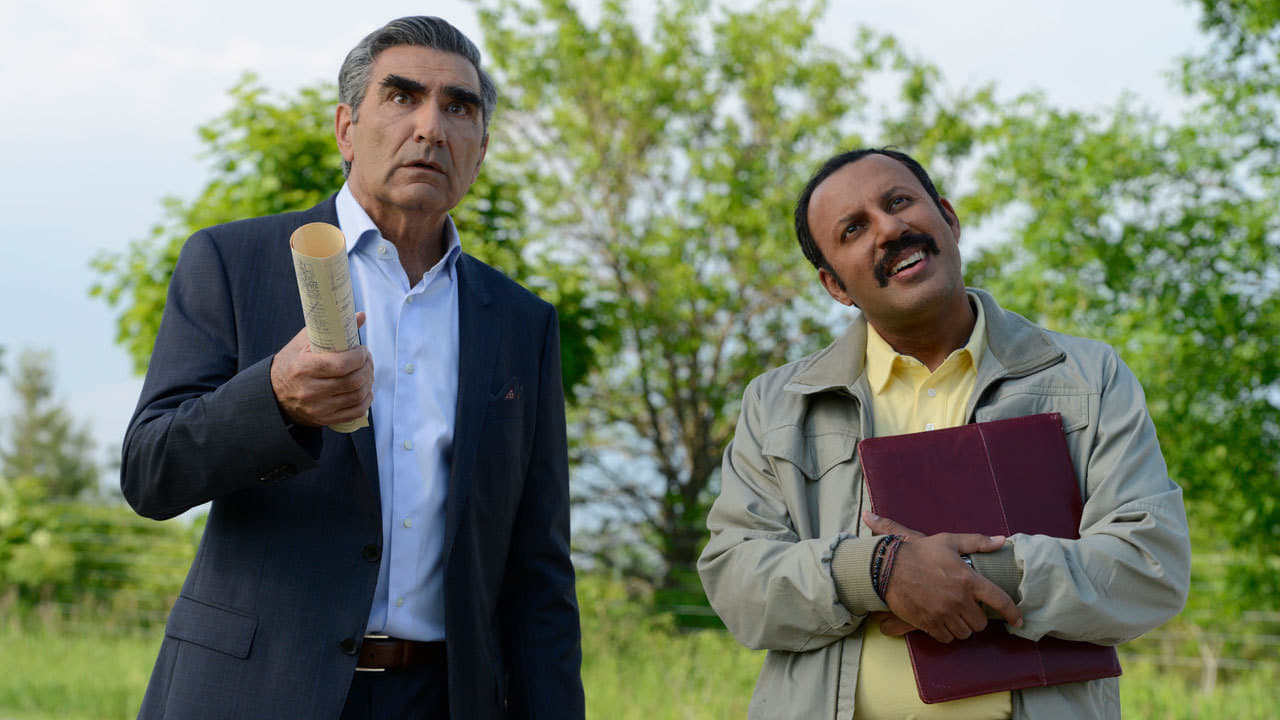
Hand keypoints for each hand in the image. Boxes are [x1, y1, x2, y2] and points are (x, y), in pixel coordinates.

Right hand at [270, 312, 372, 426]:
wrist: (273, 394)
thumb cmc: (291, 363)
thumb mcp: (303, 342)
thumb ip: (331, 329)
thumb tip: (360, 316)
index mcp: (303, 368)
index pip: (340, 365)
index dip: (358, 357)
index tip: (362, 350)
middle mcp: (310, 391)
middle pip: (352, 381)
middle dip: (367, 367)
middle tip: (367, 359)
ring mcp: (318, 408)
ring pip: (357, 396)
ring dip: (369, 382)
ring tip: (367, 372)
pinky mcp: (324, 419)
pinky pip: (355, 412)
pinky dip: (366, 400)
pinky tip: (365, 389)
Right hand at [863, 510, 1021, 642]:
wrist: (888, 567)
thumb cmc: (919, 553)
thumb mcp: (948, 542)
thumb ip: (977, 542)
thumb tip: (1001, 540)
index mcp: (968, 580)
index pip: (999, 600)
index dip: (1012, 612)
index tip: (1018, 620)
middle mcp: (959, 600)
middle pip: (981, 622)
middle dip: (976, 617)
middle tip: (966, 608)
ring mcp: (944, 614)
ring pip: (965, 632)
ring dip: (962, 626)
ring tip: (953, 615)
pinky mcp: (929, 623)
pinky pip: (947, 638)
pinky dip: (946, 633)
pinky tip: (941, 622)